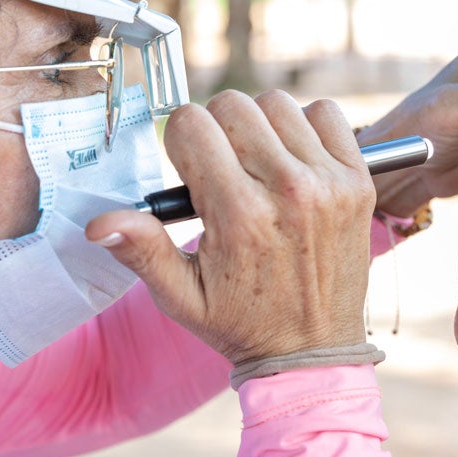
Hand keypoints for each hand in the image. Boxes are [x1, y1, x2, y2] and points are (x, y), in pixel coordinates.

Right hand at [85, 90, 373, 364]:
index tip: (191, 175)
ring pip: (277, 105)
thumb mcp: (180, 297)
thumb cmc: (241, 323)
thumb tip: (99, 223)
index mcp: (238, 214)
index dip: (181, 145)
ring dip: (260, 128)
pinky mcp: (358, 180)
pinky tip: (293, 162)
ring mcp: (328, 182)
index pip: (191, 125)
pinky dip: (306, 127)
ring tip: (258, 168)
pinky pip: (327, 114)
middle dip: (216, 132)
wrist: (313, 351)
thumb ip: (142, 251)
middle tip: (222, 172)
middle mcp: (287, 190)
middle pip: (232, 105)